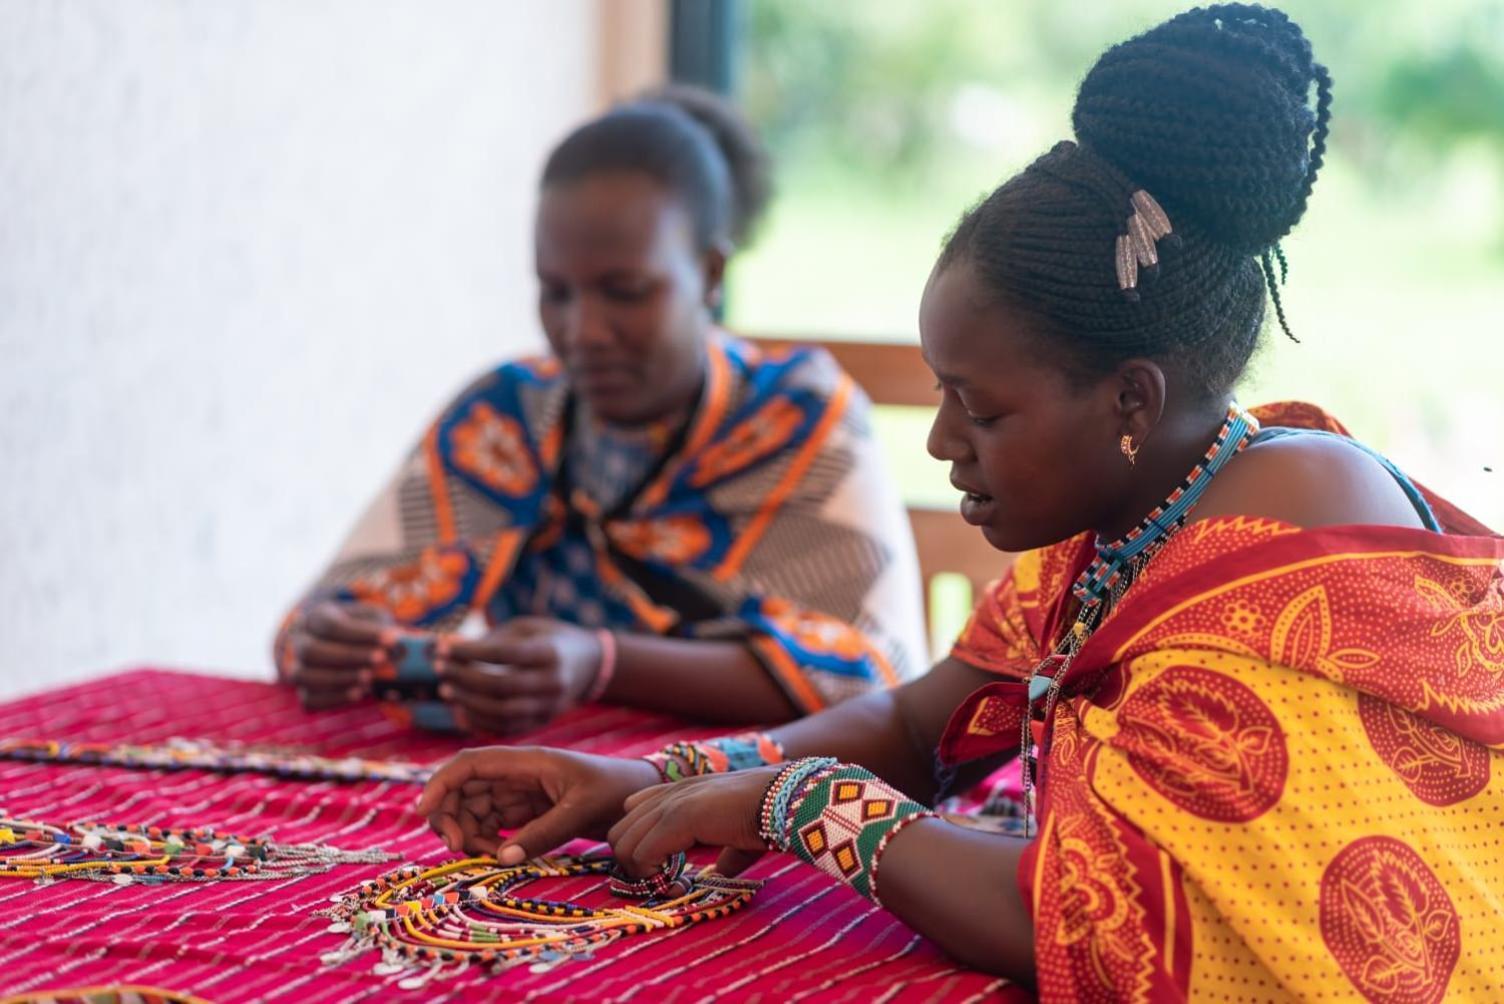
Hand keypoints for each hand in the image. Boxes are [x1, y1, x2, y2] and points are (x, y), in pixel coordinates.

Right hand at [282, 601, 391, 709]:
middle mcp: (299, 641)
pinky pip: (310, 699)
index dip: (361, 634)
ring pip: (305, 676)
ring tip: (370, 679)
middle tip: (381, 659)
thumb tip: (398, 643)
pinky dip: (334, 698)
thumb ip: (381, 629)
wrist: (354, 649)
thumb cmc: (367, 630)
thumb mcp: (375, 620)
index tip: (392, 639)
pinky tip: (359, 694)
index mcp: (316, 617)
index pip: (331, 625)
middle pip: (312, 650)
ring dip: (340, 679)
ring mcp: (297, 667)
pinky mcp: (304, 692)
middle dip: (349, 656)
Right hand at [415, 745, 661, 862]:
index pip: (470, 763)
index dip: (441, 783)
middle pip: (464, 788)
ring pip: (474, 808)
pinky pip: (492, 823)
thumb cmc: (615, 791)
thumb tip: (502, 857)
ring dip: (469, 832)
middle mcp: (518, 773)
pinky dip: (486, 840)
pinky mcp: (527, 810)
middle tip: (459, 849)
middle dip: (451, 816)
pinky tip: (498, 854)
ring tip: (487, 855)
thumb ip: (543, 833)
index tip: (423, 812)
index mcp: (528, 761)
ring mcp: (521, 792)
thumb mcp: (581, 811)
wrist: (641, 796)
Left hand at [439, 617, 604, 734]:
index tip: (443, 646)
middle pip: (501, 685)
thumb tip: (451, 649)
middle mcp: (552, 682)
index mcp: (551, 652)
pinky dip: (480, 722)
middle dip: (464, 677)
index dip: (471, 651)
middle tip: (439, 668)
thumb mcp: (528, 628)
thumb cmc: (550, 639)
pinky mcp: (543, 722)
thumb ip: (494, 638)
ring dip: (468, 702)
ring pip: (502, 712)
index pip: (505, 653)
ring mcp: (549, 706)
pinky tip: (460, 711)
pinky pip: (507, 729)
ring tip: (446, 689)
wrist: (591, 665)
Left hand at [606, 765, 780, 879]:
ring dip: (643, 874)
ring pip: (623, 845)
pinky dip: (654, 878)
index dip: (641, 848)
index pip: (631, 815)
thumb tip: (721, 872)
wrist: (786, 800)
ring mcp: (671, 803)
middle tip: (666, 884)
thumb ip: (725, 853)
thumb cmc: (769, 817)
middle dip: (634, 865)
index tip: (669, 873)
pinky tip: (680, 886)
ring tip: (673, 886)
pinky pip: (641, 855)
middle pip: (619, 833)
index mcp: (680, 793)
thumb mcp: (739, 836)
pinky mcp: (678, 817)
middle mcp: (669, 794)